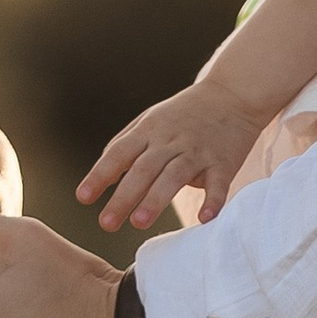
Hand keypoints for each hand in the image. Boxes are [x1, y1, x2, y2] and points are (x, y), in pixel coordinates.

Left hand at [78, 77, 270, 229]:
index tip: (83, 198)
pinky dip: (212, 200)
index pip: (119, 152)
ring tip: (139, 222)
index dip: (100, 175)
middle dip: (123, 196)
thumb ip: (127, 143)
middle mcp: (170, 140)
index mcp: (149, 130)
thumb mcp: (151, 119)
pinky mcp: (223, 162)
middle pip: (143, 168)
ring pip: (174, 175)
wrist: (233, 94)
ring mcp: (197, 151)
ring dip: (156, 199)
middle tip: (106, 223)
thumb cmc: (186, 112)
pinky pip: (217, 183)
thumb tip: (103, 174)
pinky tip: (203, 218)